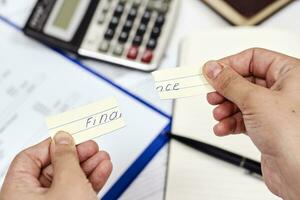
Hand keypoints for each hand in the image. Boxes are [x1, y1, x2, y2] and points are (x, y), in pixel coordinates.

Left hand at [0, 132, 111, 199]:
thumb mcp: (67, 183)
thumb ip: (66, 157)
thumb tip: (62, 137)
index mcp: (17, 193)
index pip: (30, 157)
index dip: (52, 144)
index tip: (70, 137)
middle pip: (53, 168)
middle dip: (76, 155)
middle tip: (91, 146)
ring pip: (69, 179)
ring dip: (88, 166)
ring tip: (102, 157)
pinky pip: (78, 191)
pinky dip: (91, 180)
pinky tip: (103, 169)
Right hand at [203, 48, 299, 199]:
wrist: (299, 175)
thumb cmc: (294, 137)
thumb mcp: (255, 101)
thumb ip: (230, 82)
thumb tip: (213, 68)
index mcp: (290, 74)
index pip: (253, 58)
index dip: (230, 64)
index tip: (211, 72)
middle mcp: (283, 90)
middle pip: (244, 80)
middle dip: (225, 90)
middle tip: (212, 94)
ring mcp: (273, 109)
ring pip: (241, 100)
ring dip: (225, 108)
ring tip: (218, 114)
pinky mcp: (265, 127)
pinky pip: (242, 118)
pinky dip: (229, 122)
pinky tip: (223, 128)